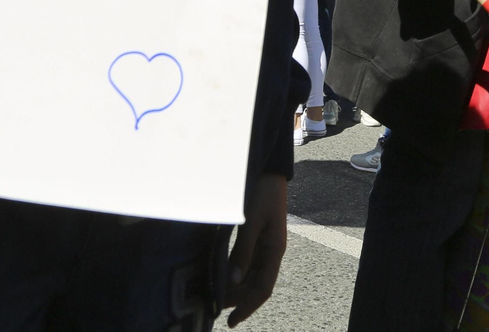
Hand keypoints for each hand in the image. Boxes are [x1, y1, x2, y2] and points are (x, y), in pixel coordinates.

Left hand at [225, 172, 287, 325]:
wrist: (267, 171)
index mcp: (274, 251)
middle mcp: (270, 253)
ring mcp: (263, 247)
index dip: (248, 307)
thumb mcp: (251, 221)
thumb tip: (234, 281)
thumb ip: (243, 251)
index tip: (232, 321)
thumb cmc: (261, 193)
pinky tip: (221, 277)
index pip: (263, 289)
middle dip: (238, 300)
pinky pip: (245, 264)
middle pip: (255, 286)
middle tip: (215, 309)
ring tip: (214, 297)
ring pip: (249, 277)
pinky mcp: (255, 239)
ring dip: (235, 289)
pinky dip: (233, 274)